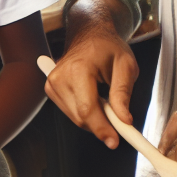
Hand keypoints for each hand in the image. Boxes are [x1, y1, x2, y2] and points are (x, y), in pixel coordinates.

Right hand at [46, 28, 138, 149]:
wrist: (90, 35)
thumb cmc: (108, 47)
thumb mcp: (126, 66)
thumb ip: (123, 94)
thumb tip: (124, 120)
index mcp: (78, 69)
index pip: (88, 109)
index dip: (102, 129)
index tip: (114, 141)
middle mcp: (59, 78)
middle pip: (81, 117)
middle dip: (102, 125)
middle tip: (121, 123)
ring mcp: (52, 84)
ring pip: (76, 118)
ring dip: (95, 119)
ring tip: (107, 102)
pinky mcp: (51, 90)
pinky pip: (71, 113)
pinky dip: (86, 114)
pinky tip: (95, 100)